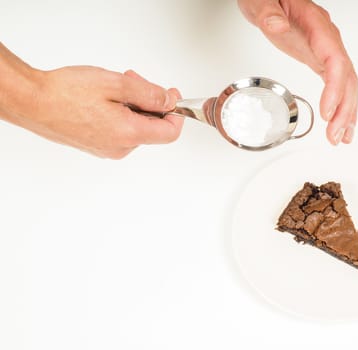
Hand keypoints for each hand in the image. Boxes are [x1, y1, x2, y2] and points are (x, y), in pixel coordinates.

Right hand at [0, 44, 182, 158]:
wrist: (32, 102)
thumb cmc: (66, 93)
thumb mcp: (117, 84)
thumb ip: (149, 94)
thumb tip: (169, 101)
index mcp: (129, 134)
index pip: (170, 133)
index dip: (177, 113)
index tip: (172, 95)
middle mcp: (121, 148)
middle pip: (152, 127)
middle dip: (150, 101)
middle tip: (134, 80)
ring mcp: (107, 149)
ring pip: (136, 126)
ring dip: (134, 105)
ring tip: (115, 86)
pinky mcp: (97, 146)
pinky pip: (121, 130)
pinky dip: (121, 113)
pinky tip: (105, 99)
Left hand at [237, 0, 357, 144]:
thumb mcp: (261, 1)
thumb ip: (268, 13)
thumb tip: (276, 25)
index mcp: (317, 26)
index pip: (335, 60)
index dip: (335, 88)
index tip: (328, 112)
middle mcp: (327, 39)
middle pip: (347, 77)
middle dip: (345, 109)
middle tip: (336, 136)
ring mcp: (326, 50)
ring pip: (347, 83)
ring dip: (347, 112)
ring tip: (341, 139)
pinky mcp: (320, 58)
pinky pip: (337, 83)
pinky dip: (341, 105)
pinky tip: (339, 123)